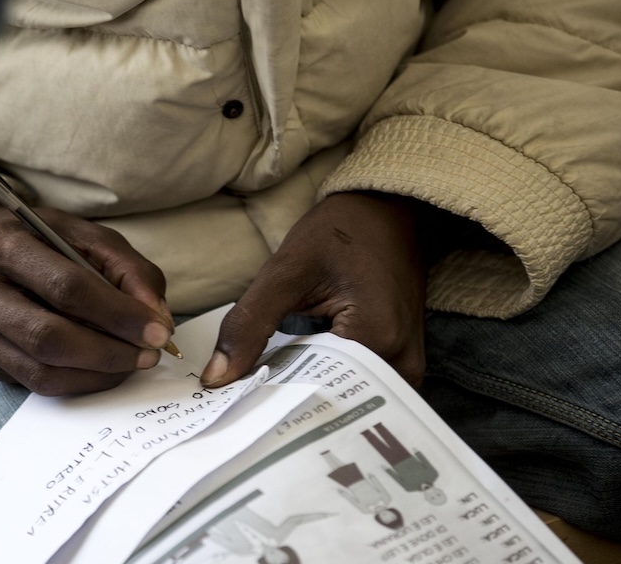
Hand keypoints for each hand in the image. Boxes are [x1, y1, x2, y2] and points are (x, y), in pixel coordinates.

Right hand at [0, 204, 173, 395]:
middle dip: (108, 352)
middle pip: (48, 337)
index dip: (117, 314)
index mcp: (2, 243)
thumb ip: (129, 272)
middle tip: (148, 355)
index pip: (66, 287)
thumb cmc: (48, 244)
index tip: (159, 332)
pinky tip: (102, 371)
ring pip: (40, 370)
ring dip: (96, 375)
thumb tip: (156, 320)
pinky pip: (33, 383)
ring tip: (130, 364)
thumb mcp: (89, 239)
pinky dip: (77, 382)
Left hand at [202, 192, 427, 387]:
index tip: (231, 409)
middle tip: (238, 410)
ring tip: (259, 400)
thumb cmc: (341, 231)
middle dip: (283, 407)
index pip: (314, 391)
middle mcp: (400, 362)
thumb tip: (216, 378)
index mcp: (377, 338)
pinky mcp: (398, 363)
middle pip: (332, 402)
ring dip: (301, 397)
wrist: (389, 210)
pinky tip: (288, 381)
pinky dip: (319, 384)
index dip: (269, 401)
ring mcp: (404, 366)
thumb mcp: (286, 270)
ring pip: (343, 400)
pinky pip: (354, 387)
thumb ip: (249, 324)